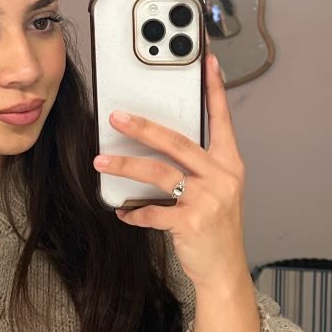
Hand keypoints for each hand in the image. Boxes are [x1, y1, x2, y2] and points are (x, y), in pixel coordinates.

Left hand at [93, 51, 247, 290]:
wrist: (224, 270)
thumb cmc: (217, 229)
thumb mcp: (218, 192)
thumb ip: (198, 168)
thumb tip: (160, 146)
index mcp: (229, 164)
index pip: (222, 120)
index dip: (214, 89)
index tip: (207, 61)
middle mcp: (222, 177)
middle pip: (177, 142)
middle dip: (143, 127)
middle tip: (117, 116)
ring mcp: (208, 200)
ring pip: (159, 173)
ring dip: (126, 165)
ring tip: (102, 160)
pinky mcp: (192, 222)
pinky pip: (153, 212)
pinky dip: (134, 212)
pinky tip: (124, 212)